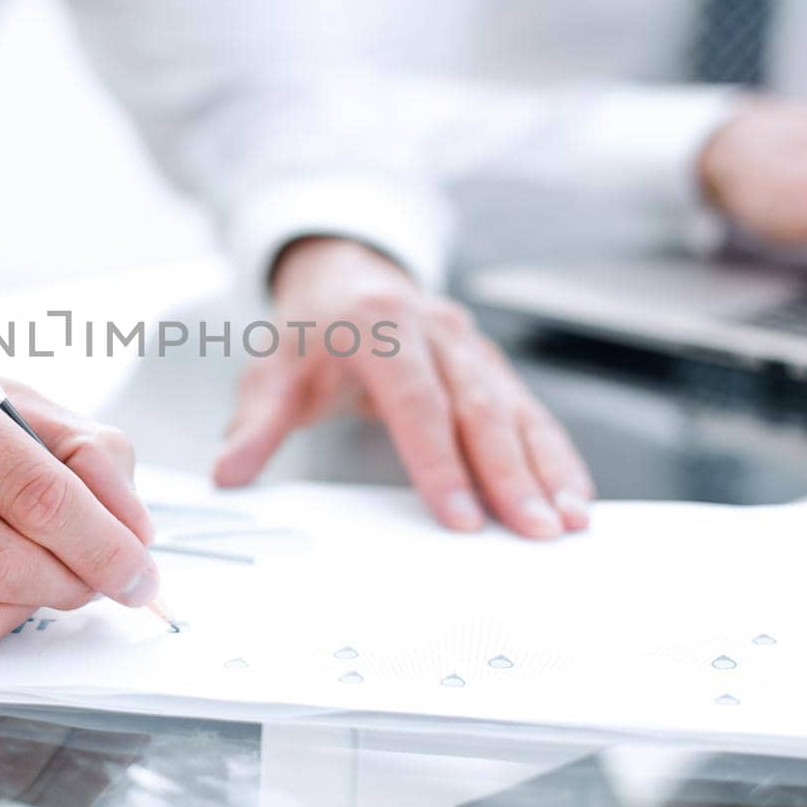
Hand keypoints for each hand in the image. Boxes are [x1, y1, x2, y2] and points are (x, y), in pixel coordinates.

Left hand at [213, 238, 593, 537]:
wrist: (345, 276)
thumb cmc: (313, 333)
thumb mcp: (273, 371)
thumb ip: (255, 424)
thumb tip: (229, 473)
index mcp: (380, 327)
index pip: (416, 401)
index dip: (440, 461)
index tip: (459, 517)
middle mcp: (437, 331)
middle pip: (480, 409)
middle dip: (511, 475)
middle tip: (535, 531)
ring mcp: (471, 347)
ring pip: (517, 410)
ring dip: (547, 468)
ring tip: (570, 521)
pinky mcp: (493, 365)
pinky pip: (531, 411)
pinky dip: (557, 455)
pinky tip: (577, 495)